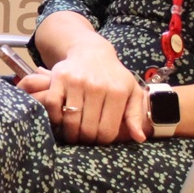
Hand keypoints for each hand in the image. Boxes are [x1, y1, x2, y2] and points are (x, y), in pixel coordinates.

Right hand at [17, 36, 146, 144]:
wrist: (92, 52)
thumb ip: (135, 115)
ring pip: (70, 121)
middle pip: (88, 129)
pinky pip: (53, 106)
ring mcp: (77, 82)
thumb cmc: (113, 76)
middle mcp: (97, 86)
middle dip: (85, 139)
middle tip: (83, 139)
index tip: (98, 139)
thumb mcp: (131, 92)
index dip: (102, 140)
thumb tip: (140, 138)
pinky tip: (60, 121)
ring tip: (72, 134)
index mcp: (117, 92)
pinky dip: (54, 118)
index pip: (107, 131)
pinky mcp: (59, 78)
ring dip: (69, 133)